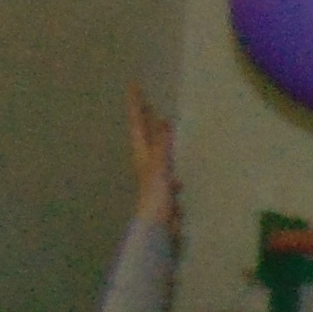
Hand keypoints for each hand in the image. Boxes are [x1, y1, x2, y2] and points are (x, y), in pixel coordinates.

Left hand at [126, 88, 178, 232]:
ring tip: (163, 123)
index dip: (136, 105)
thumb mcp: (159, 166)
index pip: (138, 123)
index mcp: (142, 153)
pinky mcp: (164, 185)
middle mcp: (145, 160)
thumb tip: (163, 122)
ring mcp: (154, 173)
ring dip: (158, 135)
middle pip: (144, 134)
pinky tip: (178, 157)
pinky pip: (168, 164)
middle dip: (144, 118)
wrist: (157, 226)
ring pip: (156, 148)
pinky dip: (171, 156)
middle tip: (145, 100)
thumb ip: (162, 145)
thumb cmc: (155, 195)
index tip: (134, 86)